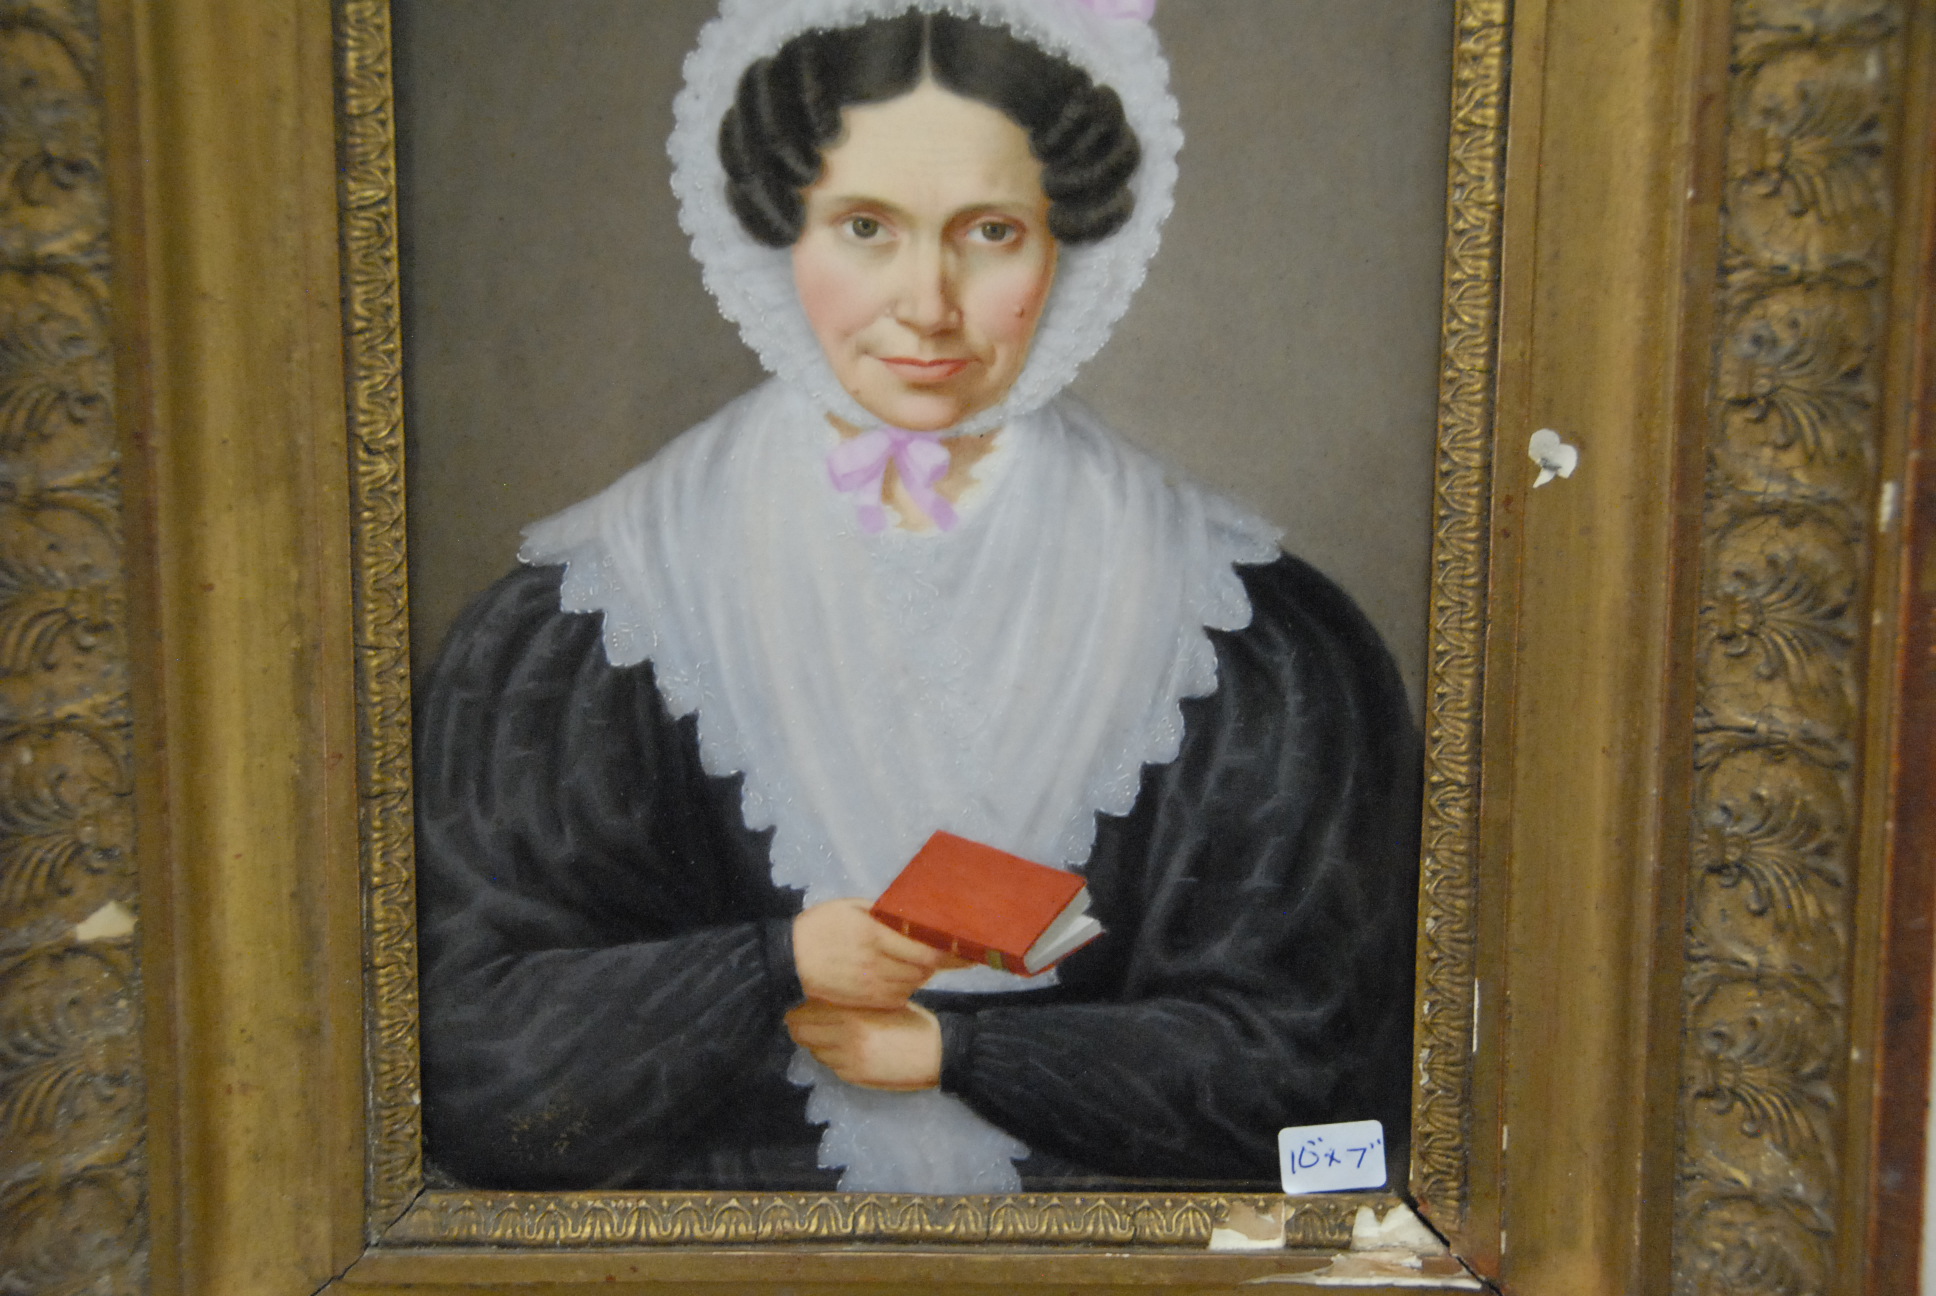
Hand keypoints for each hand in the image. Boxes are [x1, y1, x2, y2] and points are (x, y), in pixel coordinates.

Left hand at [786, 1000, 943, 1090]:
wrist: (939, 1054)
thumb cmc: (915, 1023)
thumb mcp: (883, 1004)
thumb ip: (853, 1003)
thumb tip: (825, 1001)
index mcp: (852, 1014)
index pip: (806, 1012)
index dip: (799, 1008)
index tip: (800, 1004)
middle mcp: (844, 1038)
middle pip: (803, 1033)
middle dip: (801, 1026)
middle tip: (803, 1019)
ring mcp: (848, 1061)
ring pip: (814, 1051)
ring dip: (816, 1042)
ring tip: (826, 1033)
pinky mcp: (855, 1077)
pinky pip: (830, 1065)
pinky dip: (831, 1056)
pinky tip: (843, 1049)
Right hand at [792, 898, 971, 1009]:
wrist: (789, 963)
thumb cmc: (820, 928)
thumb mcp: (850, 908)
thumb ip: (883, 912)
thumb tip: (914, 912)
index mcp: (874, 935)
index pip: (926, 947)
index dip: (952, 949)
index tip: (970, 945)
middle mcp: (877, 963)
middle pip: (926, 967)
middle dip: (943, 959)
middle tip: (958, 951)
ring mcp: (874, 986)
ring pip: (916, 981)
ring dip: (925, 971)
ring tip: (924, 958)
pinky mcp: (870, 1002)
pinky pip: (902, 994)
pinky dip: (908, 984)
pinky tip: (901, 973)